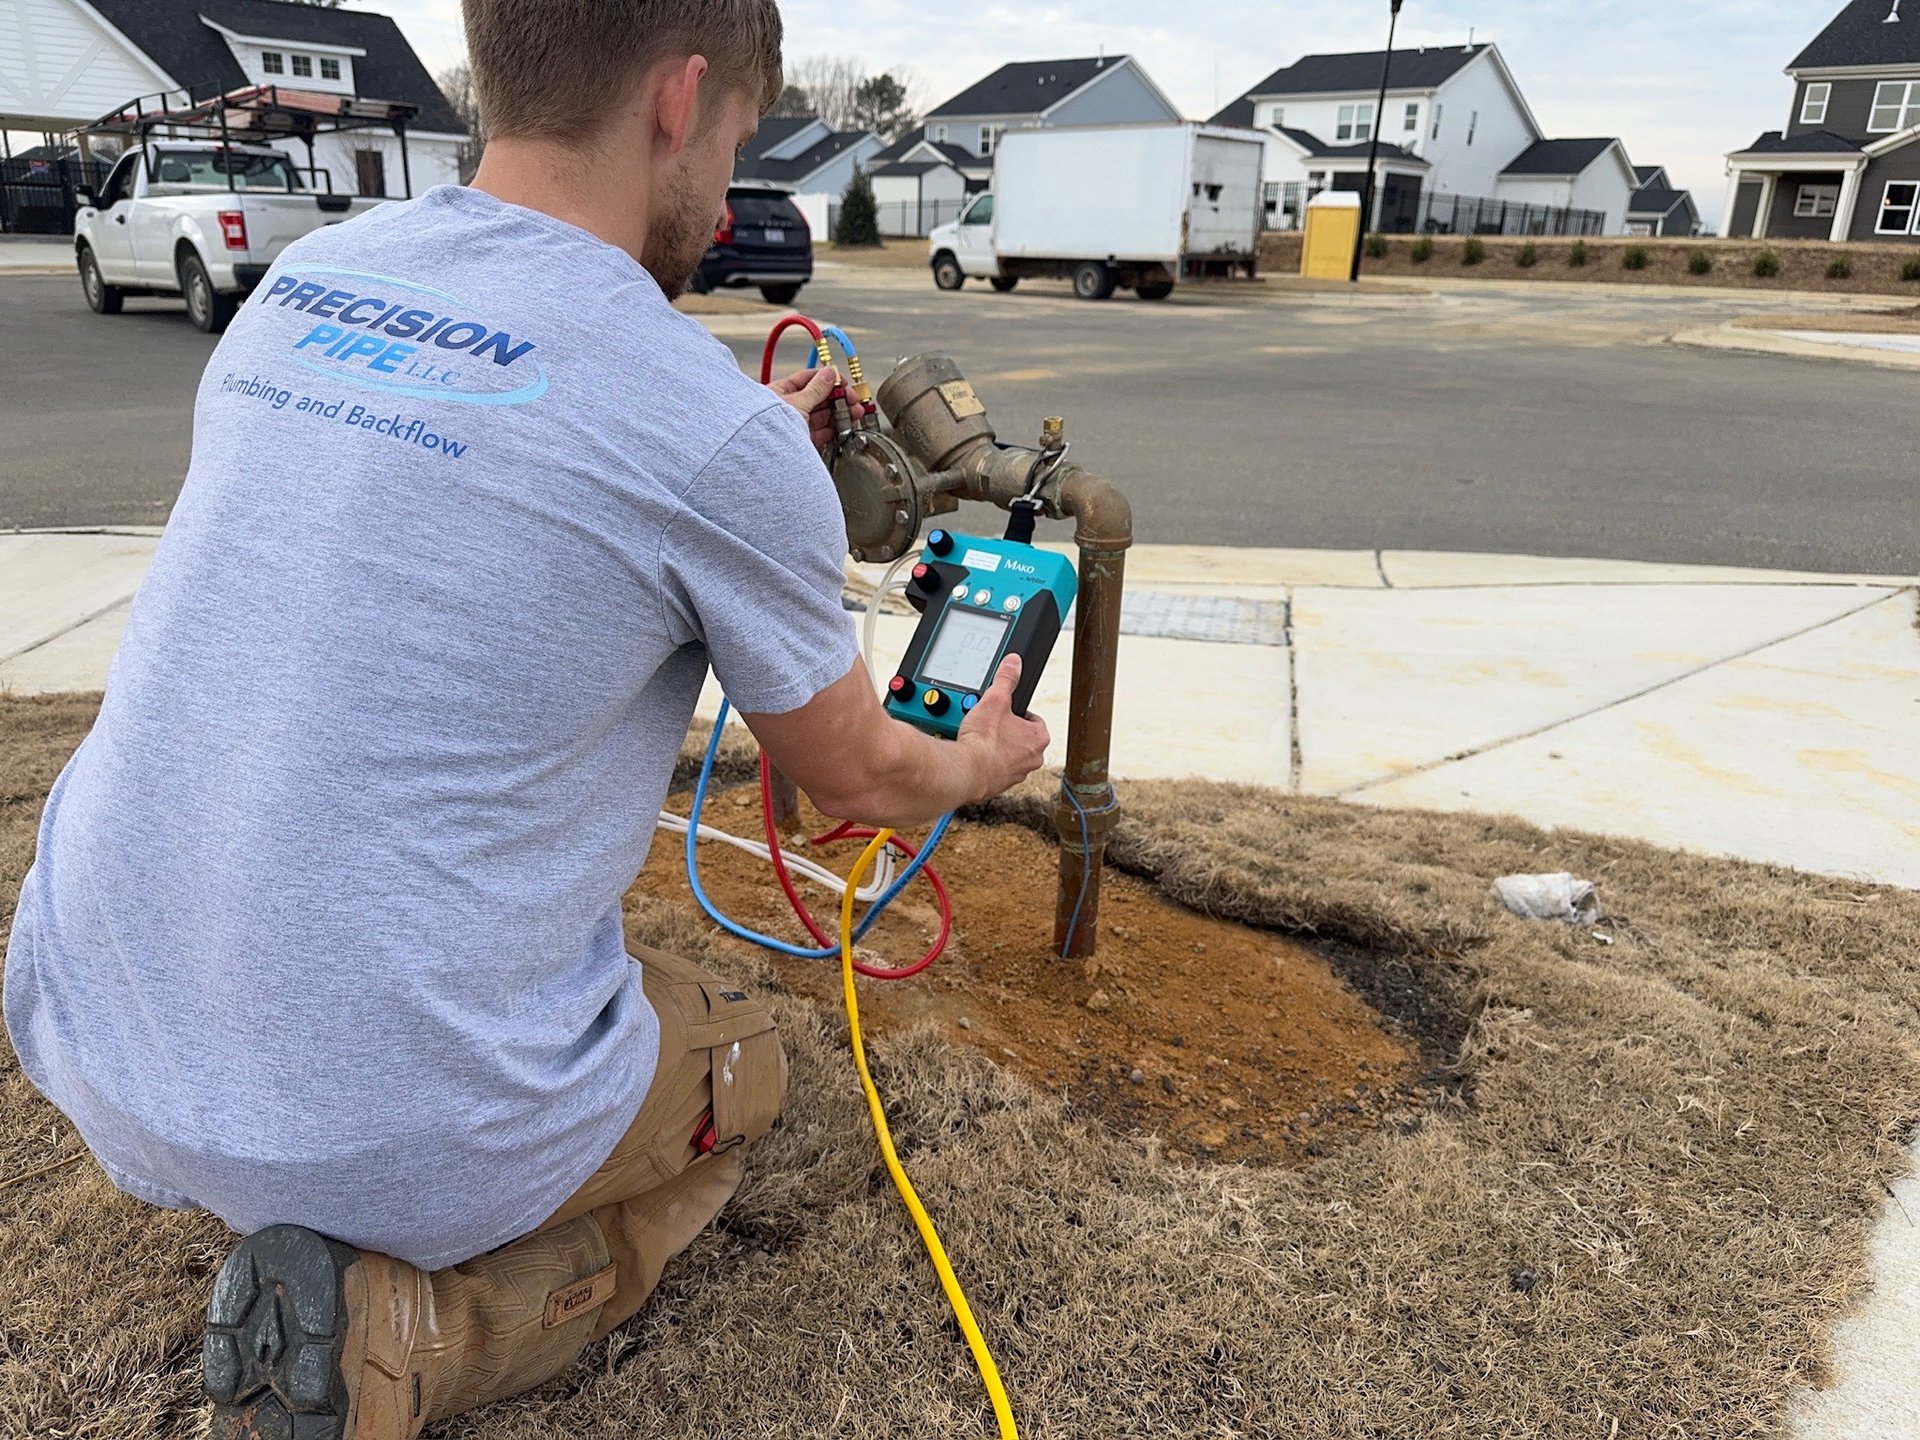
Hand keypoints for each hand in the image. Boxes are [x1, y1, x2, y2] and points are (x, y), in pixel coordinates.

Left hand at [768, 366, 871, 449]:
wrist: (770, 456)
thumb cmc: (770, 426)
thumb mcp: (797, 402)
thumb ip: (816, 388)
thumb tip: (830, 373)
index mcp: (778, 393)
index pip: (805, 380)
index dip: (825, 378)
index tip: (841, 380)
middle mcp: (786, 410)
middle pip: (816, 399)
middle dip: (837, 397)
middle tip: (852, 398)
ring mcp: (795, 426)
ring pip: (821, 416)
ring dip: (840, 413)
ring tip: (855, 411)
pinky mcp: (803, 442)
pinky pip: (822, 433)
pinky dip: (835, 429)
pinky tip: (846, 425)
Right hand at [956, 654, 1050, 800]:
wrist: (964, 771)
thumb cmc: (983, 741)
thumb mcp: (995, 700)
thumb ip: (1006, 679)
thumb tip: (1014, 663)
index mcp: (1039, 738)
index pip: (1032, 719)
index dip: (1016, 711)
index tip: (1003, 710)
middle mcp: (1032, 759)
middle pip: (1019, 736)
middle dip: (1004, 729)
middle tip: (987, 723)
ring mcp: (1016, 774)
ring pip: (1006, 754)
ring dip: (993, 746)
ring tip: (977, 737)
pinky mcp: (998, 784)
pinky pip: (992, 768)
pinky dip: (984, 761)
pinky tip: (972, 753)